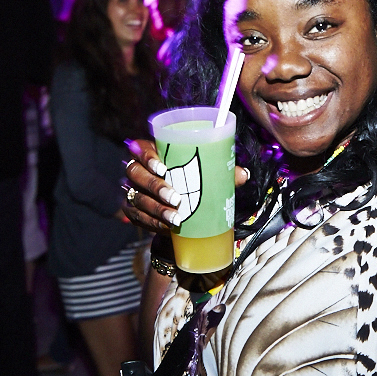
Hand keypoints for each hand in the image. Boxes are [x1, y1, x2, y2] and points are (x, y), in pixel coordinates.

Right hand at [123, 138, 249, 232]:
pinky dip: (153, 223)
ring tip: (176, 219)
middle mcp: (138, 170)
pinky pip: (137, 216)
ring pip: (136, 197)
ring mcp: (132, 190)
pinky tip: (167, 227)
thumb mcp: (205, 175)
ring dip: (156, 209)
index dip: (147, 156)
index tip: (163, 168)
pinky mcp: (132, 210)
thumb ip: (221, 172)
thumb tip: (244, 174)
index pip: (140, 148)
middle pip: (136, 173)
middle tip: (176, 198)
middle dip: (155, 186)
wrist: (181, 211)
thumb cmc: (192, 183)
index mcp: (154, 154)